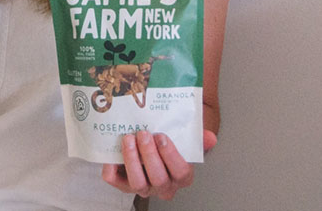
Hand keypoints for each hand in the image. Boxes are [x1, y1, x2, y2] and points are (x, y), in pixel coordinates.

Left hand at [101, 130, 215, 200]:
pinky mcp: (123, 184)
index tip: (162, 137)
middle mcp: (163, 185)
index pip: (181, 172)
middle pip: (158, 179)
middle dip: (149, 155)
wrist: (149, 146)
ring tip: (129, 138)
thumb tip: (210, 138)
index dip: (171, 155)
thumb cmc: (167, 144)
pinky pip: (115, 180)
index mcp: (181, 176)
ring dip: (132, 159)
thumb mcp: (184, 139)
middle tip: (144, 134)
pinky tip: (112, 152)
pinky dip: (111, 167)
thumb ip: (197, 138)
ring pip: (137, 183)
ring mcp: (143, 186)